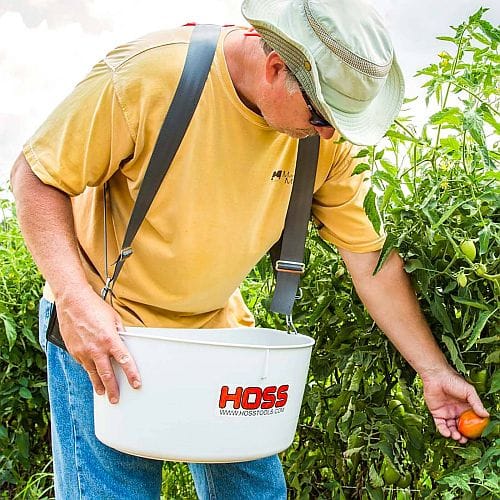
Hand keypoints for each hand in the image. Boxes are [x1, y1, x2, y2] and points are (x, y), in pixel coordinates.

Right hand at [56, 286, 140, 403]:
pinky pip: (83, 364)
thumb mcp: (114, 319)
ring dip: (98, 385)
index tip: (136, 384)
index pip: (125, 361)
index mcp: (110, 339)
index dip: (131, 375)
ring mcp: (83, 351)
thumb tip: (124, 342)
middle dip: (112, 389)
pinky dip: (88, 370)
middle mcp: (96, 348)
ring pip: (92, 373)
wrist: (73, 302)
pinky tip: (91, 374)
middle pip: (107, 374)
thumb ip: (119, 333)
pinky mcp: (74, 351)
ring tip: (102, 393)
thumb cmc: (94, 307)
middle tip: (116, 398)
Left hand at [421, 368, 488, 442]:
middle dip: (464, 436)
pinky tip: (448, 433)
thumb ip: (477, 403)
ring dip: (454, 435)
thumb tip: (486, 415)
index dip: (474, 430)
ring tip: (458, 437)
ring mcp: (447, 413)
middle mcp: (457, 412)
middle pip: (462, 428)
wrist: (436, 376)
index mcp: (466, 408)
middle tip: (465, 440)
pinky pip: (440, 425)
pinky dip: (444, 431)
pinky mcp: (437, 413)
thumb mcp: (469, 391)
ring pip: (451, 428)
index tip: (476, 436)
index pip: (472, 422)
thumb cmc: (453, 381)